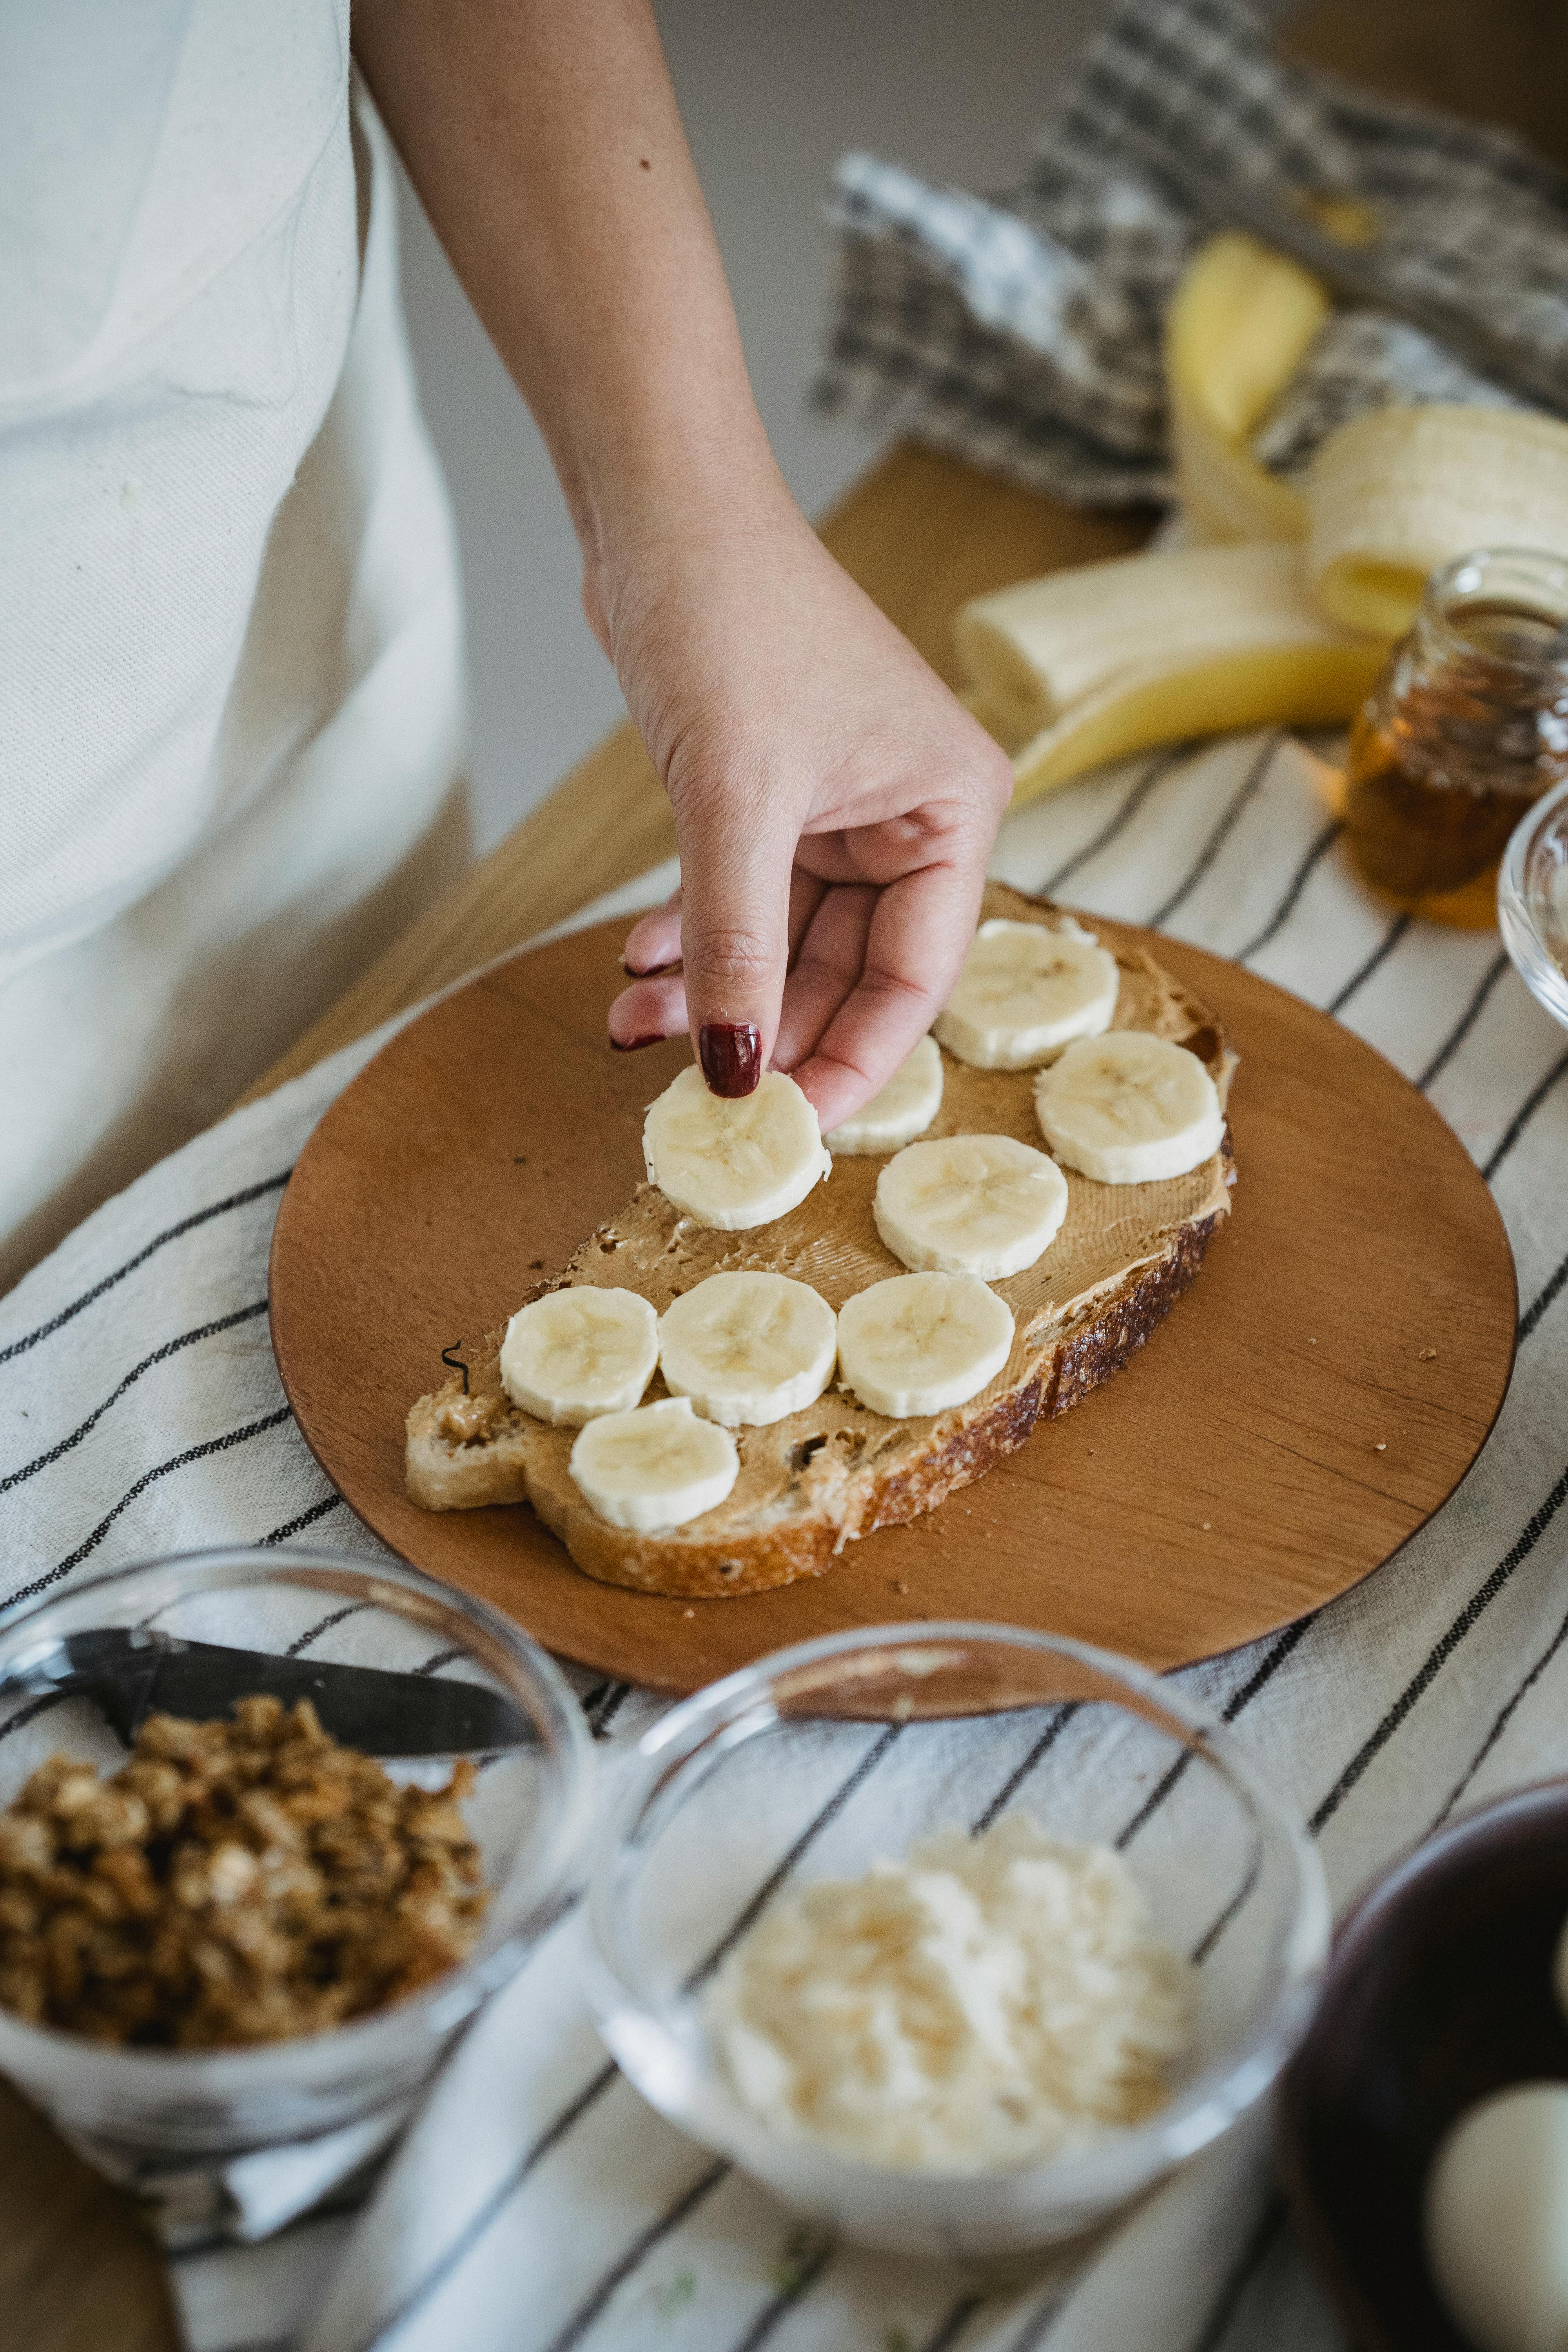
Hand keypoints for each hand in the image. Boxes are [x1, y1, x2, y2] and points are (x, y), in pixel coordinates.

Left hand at [599, 496, 1013, 1131]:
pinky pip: (739, 901)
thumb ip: (739, 946)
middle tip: (693, 1096)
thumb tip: (735, 1072)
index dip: (852, 1060)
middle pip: (847, 972)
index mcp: (952, 810)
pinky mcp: (771, 798)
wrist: (659, 509)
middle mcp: (910, 817)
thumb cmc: (732, 619)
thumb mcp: (736, 803)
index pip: (915, 976)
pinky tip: (636, 968)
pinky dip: (689, 939)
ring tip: (632, 1031)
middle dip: (764, 1030)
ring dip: (711, 991)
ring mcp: (840, 810)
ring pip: (781, 944)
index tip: (787, 1130)